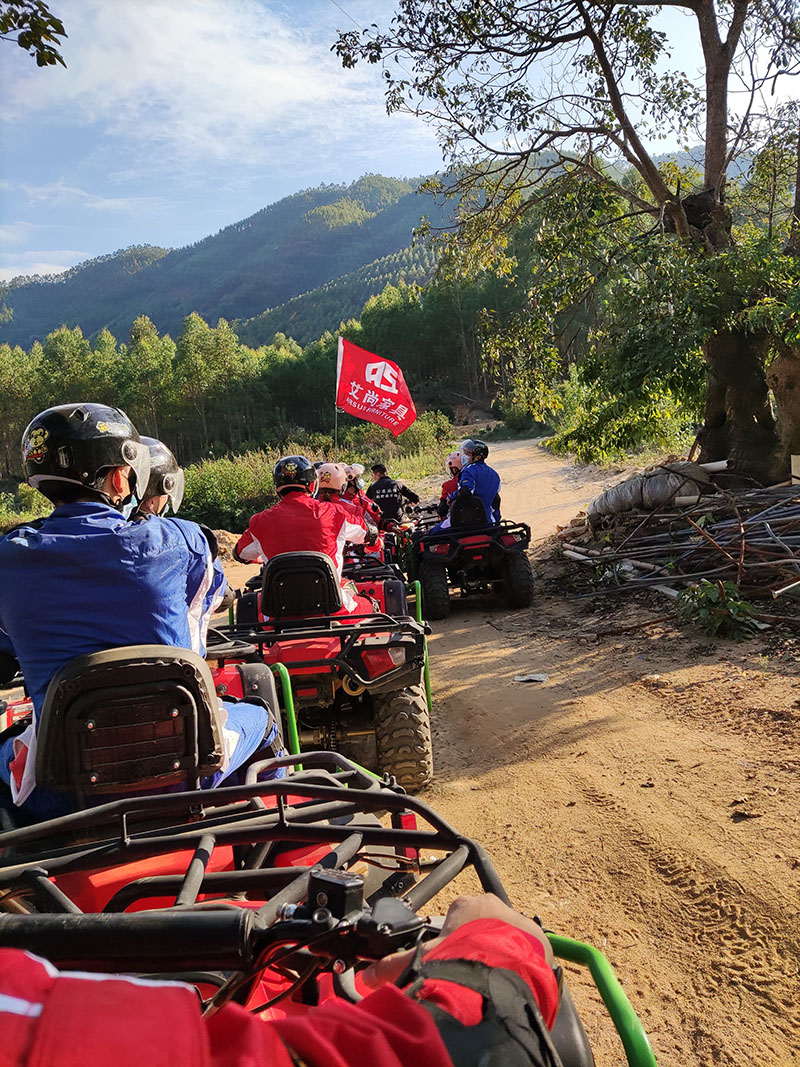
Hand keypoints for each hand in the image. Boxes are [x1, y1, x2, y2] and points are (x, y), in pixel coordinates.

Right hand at [361, 894, 552, 988]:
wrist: (502, 973)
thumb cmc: (461, 959)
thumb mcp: (423, 960)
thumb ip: (393, 967)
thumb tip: (368, 977)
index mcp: (466, 904)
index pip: (456, 916)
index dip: (451, 939)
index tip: (451, 958)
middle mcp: (494, 905)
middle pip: (483, 924)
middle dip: (477, 944)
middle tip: (472, 970)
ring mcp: (519, 920)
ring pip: (508, 936)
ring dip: (502, 954)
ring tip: (494, 979)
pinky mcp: (540, 939)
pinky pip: (531, 950)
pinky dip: (523, 965)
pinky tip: (514, 982)